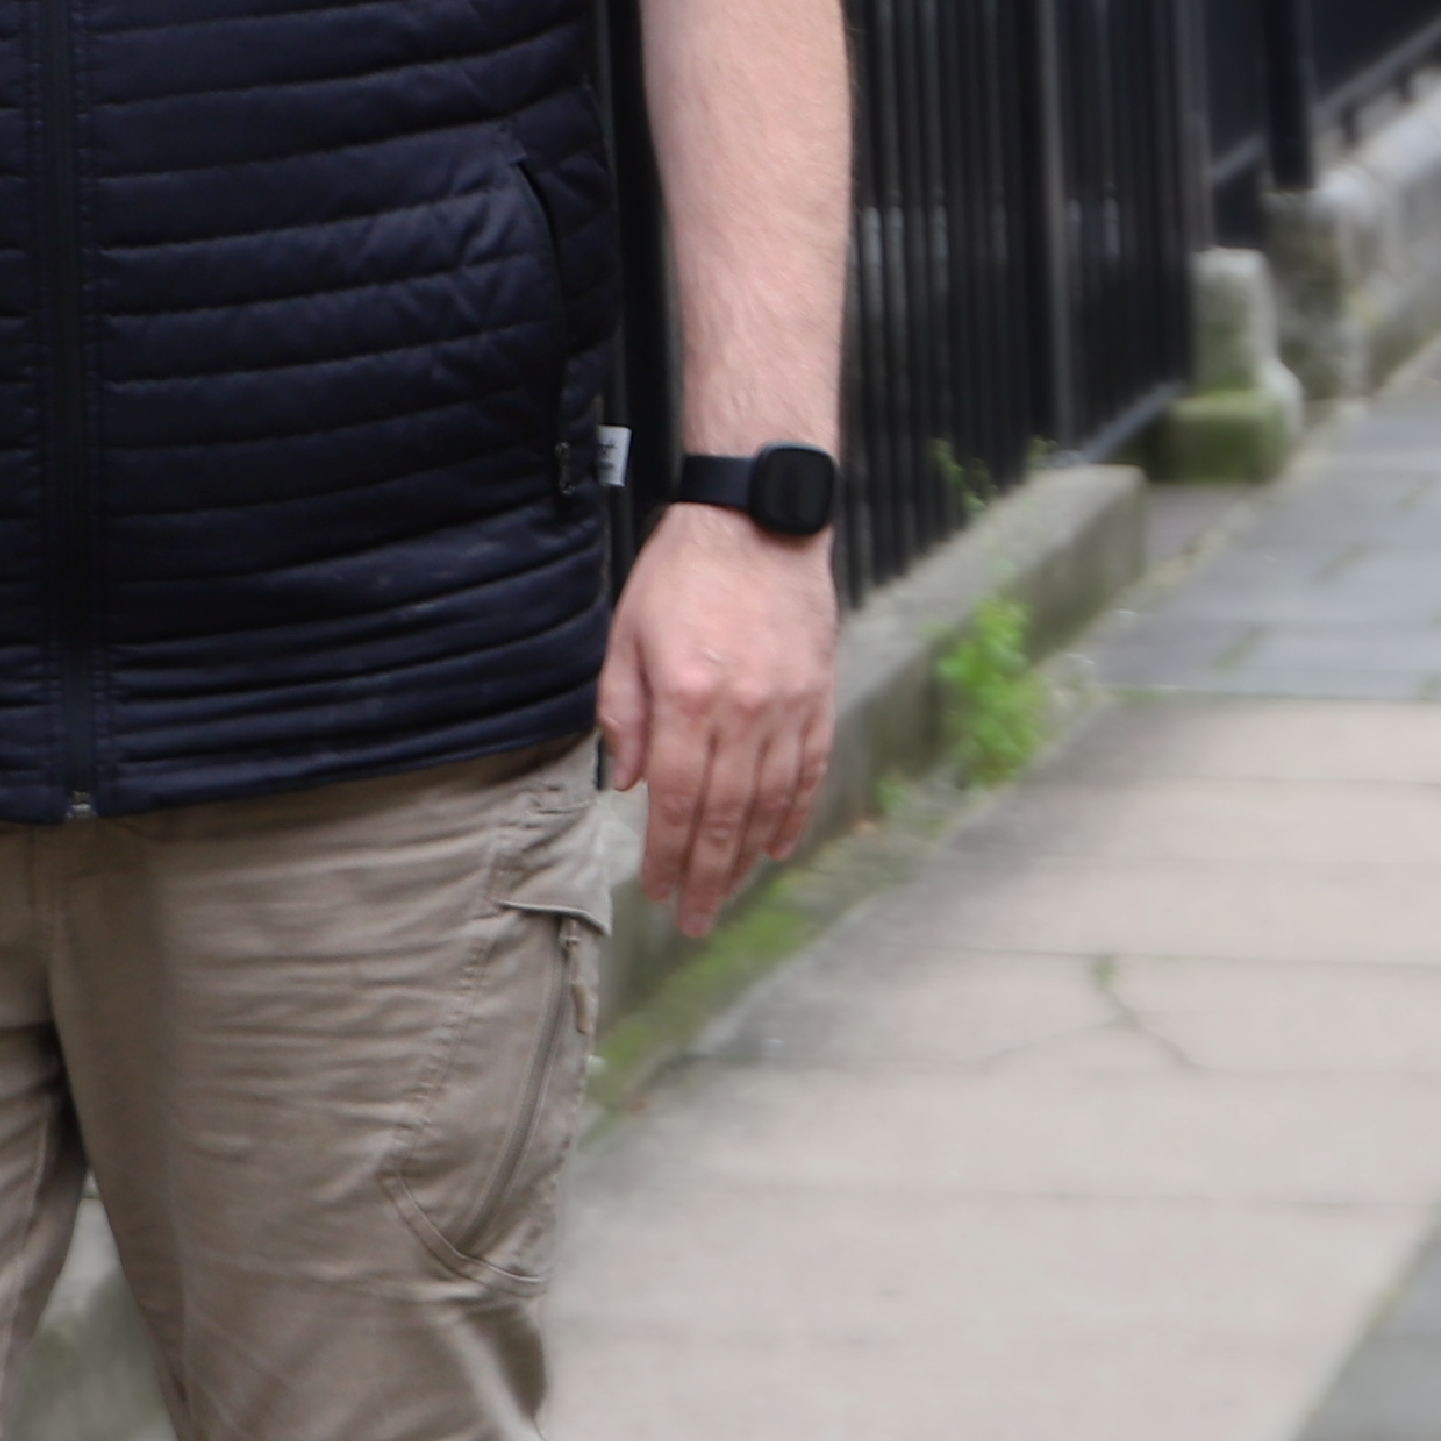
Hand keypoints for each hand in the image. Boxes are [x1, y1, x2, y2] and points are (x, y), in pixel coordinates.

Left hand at [601, 505, 838, 930]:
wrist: (759, 519)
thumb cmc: (683, 573)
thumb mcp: (628, 634)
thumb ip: (622, 712)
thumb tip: (625, 784)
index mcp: (686, 698)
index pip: (674, 800)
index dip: (664, 854)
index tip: (655, 892)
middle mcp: (742, 711)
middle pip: (724, 816)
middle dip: (705, 877)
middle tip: (692, 920)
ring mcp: (787, 707)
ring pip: (768, 803)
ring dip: (746, 859)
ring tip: (728, 896)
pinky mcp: (817, 696)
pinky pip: (807, 769)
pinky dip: (793, 814)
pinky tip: (777, 847)